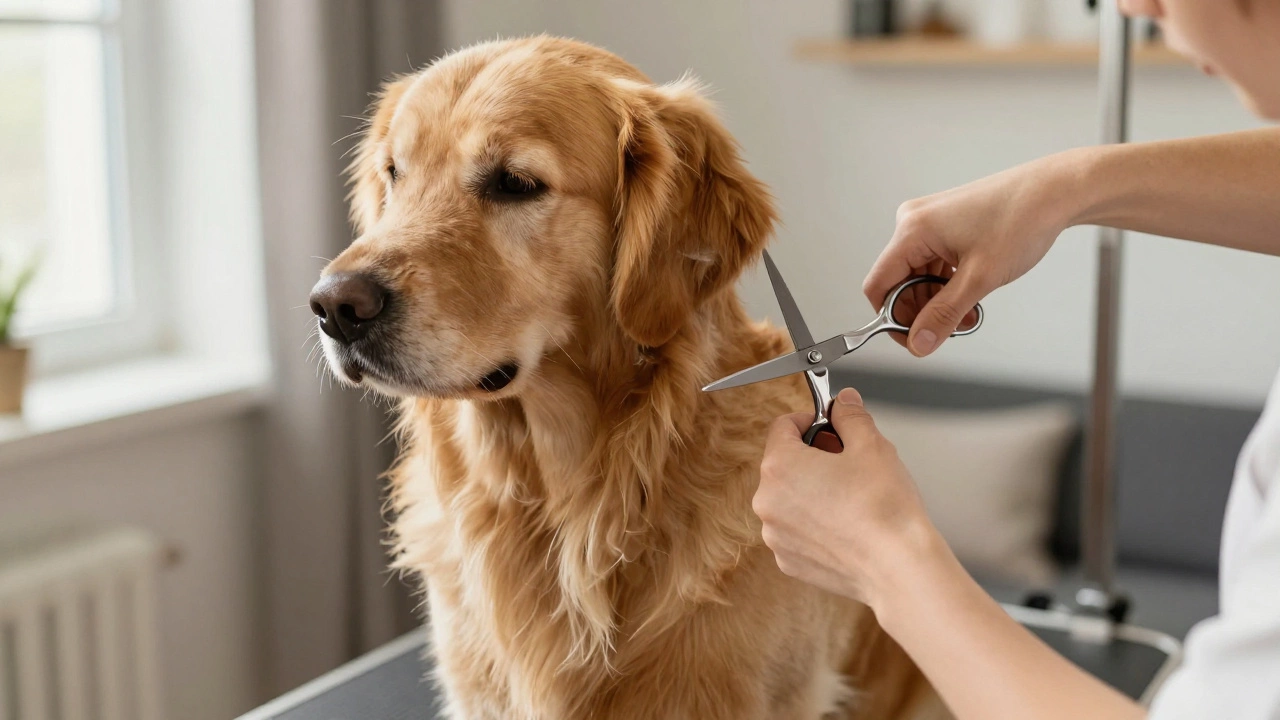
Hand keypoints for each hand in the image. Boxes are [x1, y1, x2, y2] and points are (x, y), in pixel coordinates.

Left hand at [755, 387, 943, 608]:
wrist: (898, 568)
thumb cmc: (884, 509)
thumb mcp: (872, 445)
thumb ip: (850, 416)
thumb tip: (843, 402)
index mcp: (780, 466)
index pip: (783, 426)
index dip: (811, 420)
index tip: (831, 426)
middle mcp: (767, 501)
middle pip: (784, 462)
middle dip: (814, 456)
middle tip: (849, 461)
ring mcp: (775, 535)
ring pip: (790, 497)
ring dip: (813, 490)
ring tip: (851, 496)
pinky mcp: (788, 560)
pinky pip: (796, 528)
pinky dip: (815, 522)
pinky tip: (846, 524)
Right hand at [863, 152, 1085, 356]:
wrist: (1054, 192)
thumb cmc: (1021, 220)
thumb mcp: (980, 278)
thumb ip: (944, 314)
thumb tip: (919, 343)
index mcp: (912, 230)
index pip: (879, 285)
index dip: (891, 318)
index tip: (913, 339)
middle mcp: (913, 222)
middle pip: (897, 282)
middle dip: (920, 311)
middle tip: (949, 329)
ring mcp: (929, 221)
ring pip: (917, 275)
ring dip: (937, 300)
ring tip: (968, 314)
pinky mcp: (945, 224)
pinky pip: (932, 262)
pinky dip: (947, 284)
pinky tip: (970, 295)